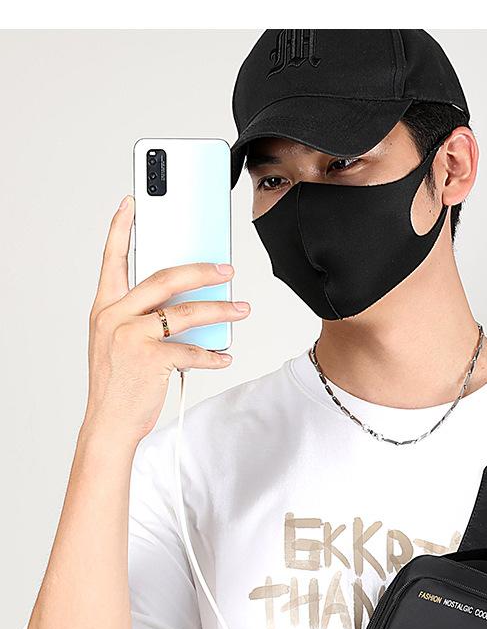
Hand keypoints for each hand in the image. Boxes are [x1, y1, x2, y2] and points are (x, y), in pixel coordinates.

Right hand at [83, 196, 249, 447]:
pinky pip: (192, 349)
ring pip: (185, 311)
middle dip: (200, 269)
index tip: (132, 203)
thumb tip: (184, 303)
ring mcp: (130, 336)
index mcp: (104, 308)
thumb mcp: (118, 343)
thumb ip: (142, 317)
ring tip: (240, 309)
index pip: (112, 259)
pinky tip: (224, 356)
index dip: (122, 229)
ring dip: (220, 309)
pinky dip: (213, 354)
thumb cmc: (118, 385)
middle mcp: (114, 316)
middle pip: (164, 277)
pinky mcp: (149, 359)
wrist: (108, 425)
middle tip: (226, 268)